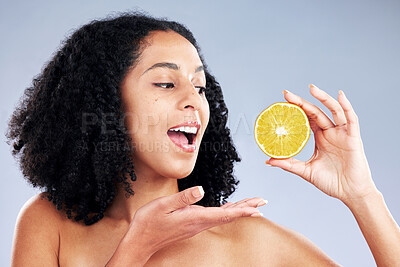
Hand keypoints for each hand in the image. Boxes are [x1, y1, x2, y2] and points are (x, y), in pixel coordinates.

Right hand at [127, 186, 265, 255]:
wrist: (141, 241)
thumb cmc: (149, 222)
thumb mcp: (163, 206)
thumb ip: (183, 198)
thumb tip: (201, 189)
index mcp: (194, 217)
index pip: (224, 214)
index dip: (242, 210)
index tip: (258, 208)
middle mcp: (199, 223)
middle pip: (228, 215)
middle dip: (247, 208)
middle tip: (263, 202)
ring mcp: (196, 224)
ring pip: (223, 216)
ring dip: (239, 209)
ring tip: (252, 204)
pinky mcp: (192, 224)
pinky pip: (214, 217)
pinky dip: (226, 211)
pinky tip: (229, 208)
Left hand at [266, 84, 377, 203]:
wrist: (350, 193)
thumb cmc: (331, 182)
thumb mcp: (306, 171)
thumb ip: (289, 164)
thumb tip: (268, 160)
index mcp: (320, 138)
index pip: (305, 119)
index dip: (295, 110)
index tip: (282, 102)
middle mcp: (330, 132)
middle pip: (315, 111)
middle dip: (301, 102)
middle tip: (286, 94)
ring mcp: (342, 133)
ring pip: (332, 110)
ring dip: (322, 98)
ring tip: (311, 88)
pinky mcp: (353, 137)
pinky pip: (351, 118)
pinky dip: (346, 106)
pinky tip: (339, 95)